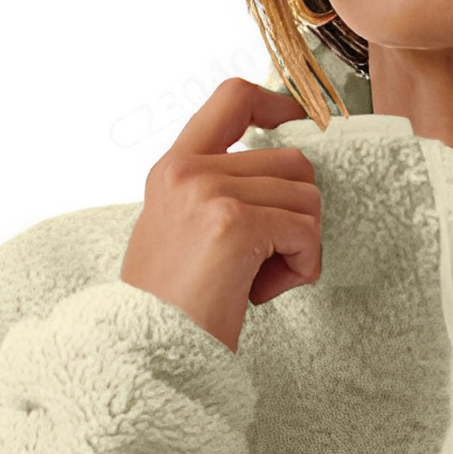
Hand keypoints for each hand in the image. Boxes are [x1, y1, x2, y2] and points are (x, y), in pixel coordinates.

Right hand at [119, 77, 323, 352]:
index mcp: (174, 169)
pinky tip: (263, 293)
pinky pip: (305, 232)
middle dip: (296, 216)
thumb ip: (213, 199)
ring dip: (299, 247)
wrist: (146, 355)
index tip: (296, 123)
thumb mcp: (178, 236)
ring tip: (259, 282)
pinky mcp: (234, 224)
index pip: (232, 98)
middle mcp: (189, 171)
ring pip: (306, 197)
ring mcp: (210, 192)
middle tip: (265, 263)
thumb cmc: (168, 314)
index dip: (277, 103)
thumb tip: (274, 184)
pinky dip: (301, 268)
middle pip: (292, 162)